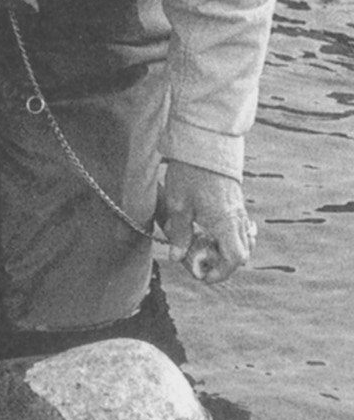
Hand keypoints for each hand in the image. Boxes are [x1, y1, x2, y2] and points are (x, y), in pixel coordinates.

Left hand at [162, 161, 254, 284]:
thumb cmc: (189, 174)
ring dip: (225, 249)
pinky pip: (239, 227)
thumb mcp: (178, 205)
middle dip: (223, 263)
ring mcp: (240, 209)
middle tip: (200, 261)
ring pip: (242, 240)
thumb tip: (177, 257)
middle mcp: (238, 218)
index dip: (221, 272)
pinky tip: (207, 230)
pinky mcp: (236, 202)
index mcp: (226, 222)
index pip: (236, 258)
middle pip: (242, 253)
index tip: (203, 275)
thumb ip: (180, 233)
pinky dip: (227, 235)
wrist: (204, 144)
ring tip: (201, 246)